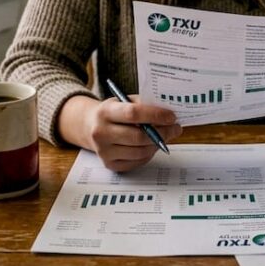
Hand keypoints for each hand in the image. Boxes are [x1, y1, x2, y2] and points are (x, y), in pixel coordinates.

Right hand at [60, 95, 182, 171]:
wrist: (89, 126)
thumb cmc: (114, 112)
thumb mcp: (124, 101)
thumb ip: (144, 105)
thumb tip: (169, 116)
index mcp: (105, 112)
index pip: (133, 113)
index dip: (155, 115)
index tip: (172, 116)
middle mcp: (101, 132)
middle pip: (138, 136)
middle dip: (162, 133)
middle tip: (175, 128)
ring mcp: (104, 151)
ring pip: (140, 151)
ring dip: (157, 144)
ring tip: (165, 136)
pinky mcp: (109, 164)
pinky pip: (137, 162)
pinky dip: (149, 154)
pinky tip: (151, 145)